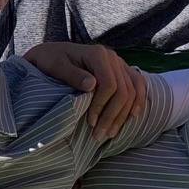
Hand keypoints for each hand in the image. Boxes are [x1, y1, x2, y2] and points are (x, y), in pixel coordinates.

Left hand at [24, 42, 146, 139]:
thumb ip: (72, 74)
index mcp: (97, 54)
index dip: (102, 106)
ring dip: (123, 115)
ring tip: (110, 133)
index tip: (90, 122)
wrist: (52, 52)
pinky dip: (138, 100)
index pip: (109, 84)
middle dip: (112, 116)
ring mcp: (119, 63)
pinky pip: (137, 84)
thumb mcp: (55, 65)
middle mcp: (112, 57)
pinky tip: (133, 116)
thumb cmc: (49, 60)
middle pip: (123, 91)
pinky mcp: (121, 70)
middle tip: (99, 135)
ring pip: (132, 91)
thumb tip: (91, 85)